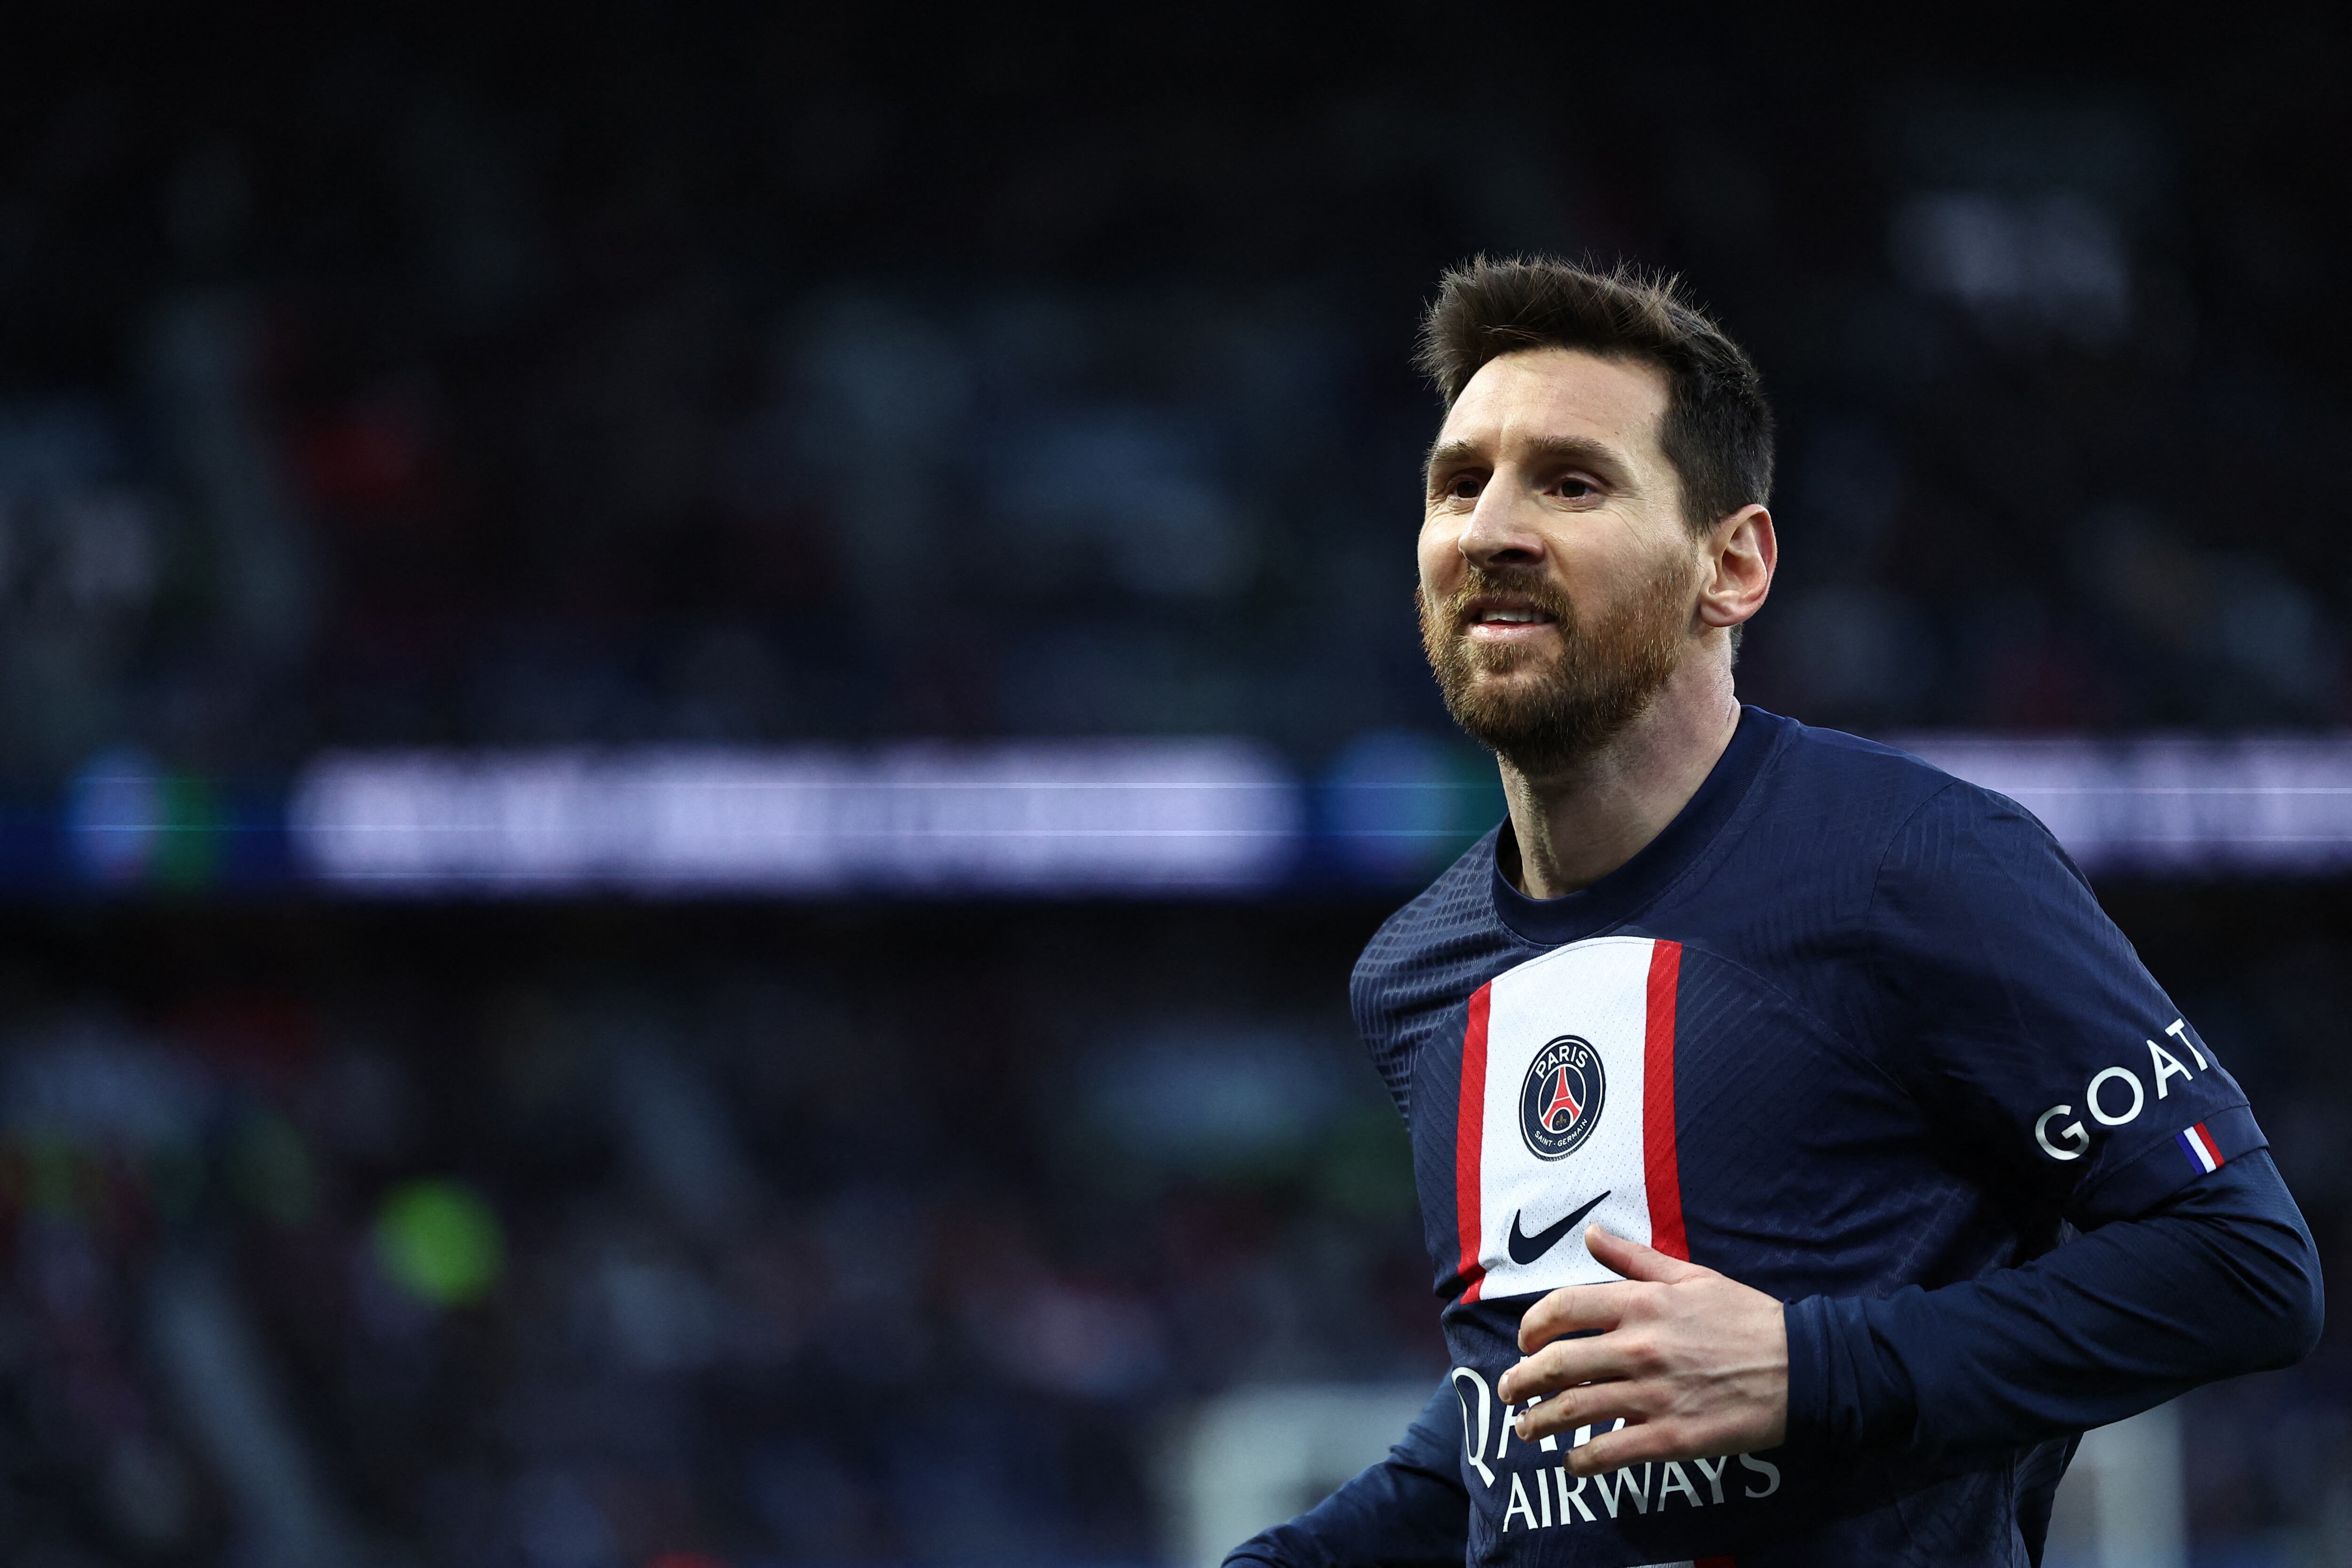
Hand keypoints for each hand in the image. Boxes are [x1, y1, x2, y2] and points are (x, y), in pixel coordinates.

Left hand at [1495, 1224, 1787, 1475]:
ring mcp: (1653, 1395)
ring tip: (1525, 1428)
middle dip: (1521, 1380)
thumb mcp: (1692, 1276)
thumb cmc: (1747, 1318)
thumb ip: (1635, 1259)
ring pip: (1574, 1411)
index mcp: (1642, 1304)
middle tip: (1509, 1390)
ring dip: (1539, 1422)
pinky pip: (1610, 1452)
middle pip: (1557, 1364)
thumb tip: (1590, 1234)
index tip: (1525, 1342)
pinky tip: (1571, 1462)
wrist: (1803, 1367)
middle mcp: (1639, 1348)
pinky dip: (1581, 1460)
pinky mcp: (1672, 1437)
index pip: (1563, 1308)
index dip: (1533, 1326)